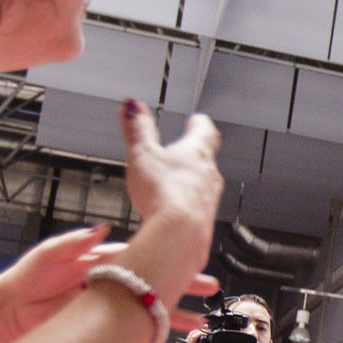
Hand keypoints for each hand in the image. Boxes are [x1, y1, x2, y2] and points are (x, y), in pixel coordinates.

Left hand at [0, 224, 217, 342]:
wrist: (6, 315)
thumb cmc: (22, 282)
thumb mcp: (45, 257)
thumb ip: (72, 244)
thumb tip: (101, 230)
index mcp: (101, 265)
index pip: (142, 259)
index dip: (168, 260)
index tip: (190, 261)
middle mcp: (108, 286)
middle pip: (152, 285)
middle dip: (182, 287)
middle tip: (209, 289)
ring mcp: (105, 310)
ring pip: (145, 313)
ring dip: (170, 317)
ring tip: (197, 323)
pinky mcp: (98, 331)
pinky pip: (128, 337)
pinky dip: (144, 341)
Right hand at [119, 100, 222, 298]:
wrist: (178, 237)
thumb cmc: (164, 195)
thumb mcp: (143, 154)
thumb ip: (138, 130)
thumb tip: (132, 105)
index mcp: (197, 153)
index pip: (205, 131)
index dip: (199, 123)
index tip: (197, 119)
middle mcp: (209, 176)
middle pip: (206, 159)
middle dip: (196, 154)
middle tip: (187, 150)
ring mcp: (210, 201)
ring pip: (204, 186)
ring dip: (192, 182)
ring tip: (177, 183)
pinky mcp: (205, 224)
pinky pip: (197, 211)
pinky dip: (187, 208)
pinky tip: (175, 214)